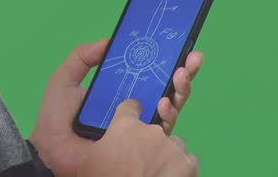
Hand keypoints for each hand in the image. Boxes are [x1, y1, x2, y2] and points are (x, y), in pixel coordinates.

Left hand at [27, 39, 204, 176]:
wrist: (52, 151)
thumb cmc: (57, 118)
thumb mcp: (65, 80)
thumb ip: (82, 58)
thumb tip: (108, 41)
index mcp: (121, 91)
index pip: (149, 74)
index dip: (166, 60)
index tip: (178, 46)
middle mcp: (136, 108)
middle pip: (168, 89)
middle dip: (184, 73)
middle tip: (191, 59)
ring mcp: (140, 128)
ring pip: (171, 108)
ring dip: (181, 90)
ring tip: (180, 76)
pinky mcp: (142, 146)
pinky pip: (161, 132)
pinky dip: (168, 116)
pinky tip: (164, 103)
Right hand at [77, 99, 198, 176]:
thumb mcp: (89, 160)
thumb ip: (100, 145)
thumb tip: (102, 146)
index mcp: (125, 126)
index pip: (130, 107)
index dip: (131, 113)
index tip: (131, 119)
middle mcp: (151, 131)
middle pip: (154, 130)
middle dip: (149, 142)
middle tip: (142, 160)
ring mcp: (172, 147)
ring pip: (174, 145)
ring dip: (167, 154)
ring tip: (158, 170)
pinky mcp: (188, 164)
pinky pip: (188, 160)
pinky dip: (182, 168)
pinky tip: (171, 176)